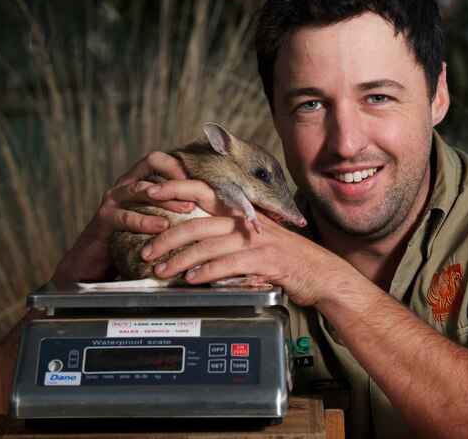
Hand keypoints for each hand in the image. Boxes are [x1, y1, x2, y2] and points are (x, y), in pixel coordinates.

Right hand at [51, 151, 193, 282]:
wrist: (91, 261)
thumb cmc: (127, 240)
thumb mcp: (148, 218)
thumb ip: (166, 208)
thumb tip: (202, 207)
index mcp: (133, 181)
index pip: (155, 159)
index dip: (176, 164)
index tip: (197, 179)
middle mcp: (122, 186)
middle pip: (149, 167)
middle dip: (175, 180)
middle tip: (197, 196)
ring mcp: (112, 201)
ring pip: (140, 190)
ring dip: (166, 199)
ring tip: (186, 209)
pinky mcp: (104, 219)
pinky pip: (127, 217)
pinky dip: (146, 222)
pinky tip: (163, 227)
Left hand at [140, 207, 353, 306]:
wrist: (321, 274)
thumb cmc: (287, 260)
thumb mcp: (256, 241)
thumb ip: (229, 238)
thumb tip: (195, 246)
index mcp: (243, 211)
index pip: (203, 191)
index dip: (175, 188)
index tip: (150, 192)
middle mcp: (248, 221)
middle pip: (197, 223)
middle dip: (166, 237)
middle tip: (145, 251)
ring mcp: (257, 239)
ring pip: (207, 245)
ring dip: (179, 260)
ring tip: (160, 271)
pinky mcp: (264, 260)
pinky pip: (227, 264)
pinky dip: (205, 273)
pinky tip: (191, 280)